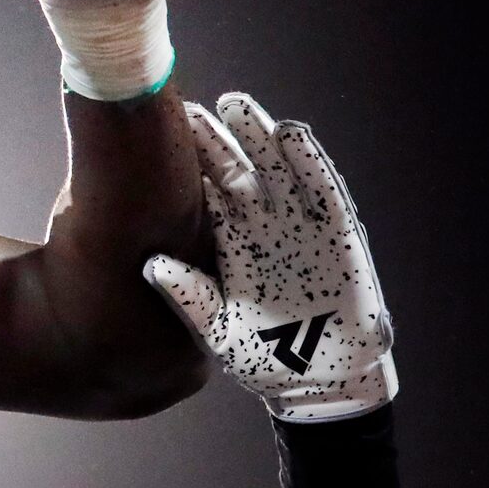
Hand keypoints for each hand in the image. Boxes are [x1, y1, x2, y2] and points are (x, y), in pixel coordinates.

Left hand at [142, 94, 395, 420]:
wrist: (322, 382)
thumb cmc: (263, 357)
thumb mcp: (219, 330)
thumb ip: (189, 297)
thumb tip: (150, 266)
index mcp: (229, 246)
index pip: (205, 195)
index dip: (187, 165)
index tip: (159, 134)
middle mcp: (263, 229)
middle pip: (237, 174)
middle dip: (216, 142)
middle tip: (188, 108)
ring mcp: (301, 229)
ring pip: (279, 172)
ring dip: (260, 139)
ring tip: (236, 105)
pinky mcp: (338, 236)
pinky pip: (323, 193)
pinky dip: (310, 164)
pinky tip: (292, 135)